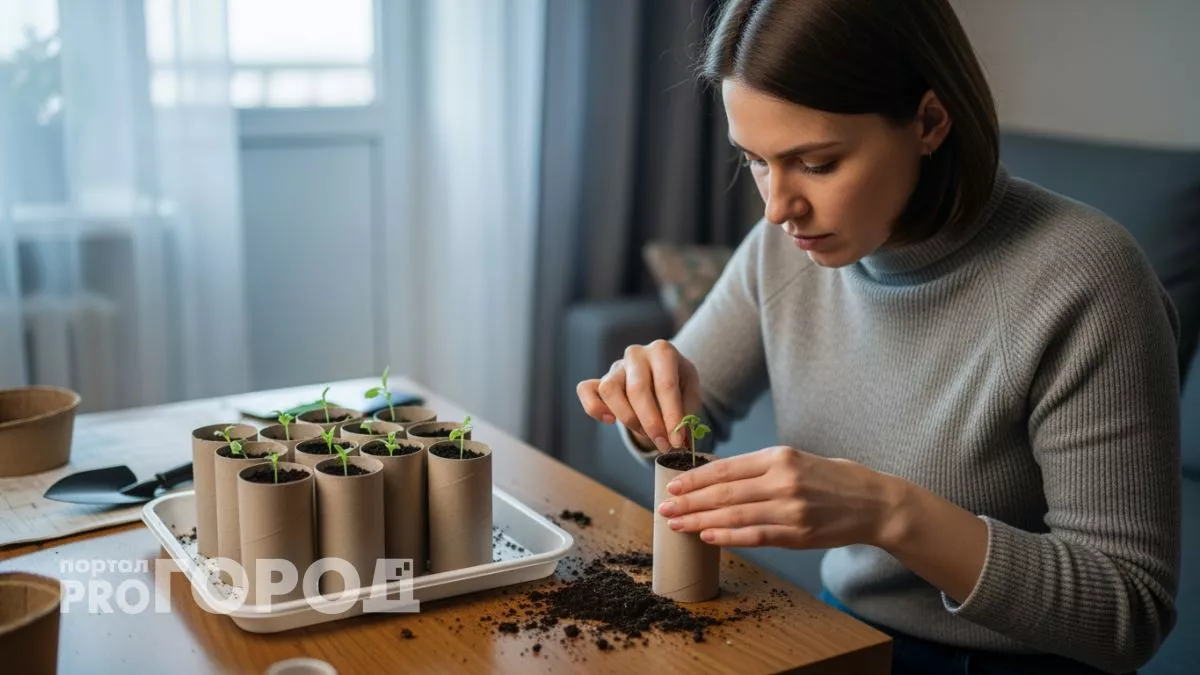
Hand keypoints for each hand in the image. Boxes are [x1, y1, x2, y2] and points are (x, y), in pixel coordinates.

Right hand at [576, 339, 700, 451]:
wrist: (663, 374)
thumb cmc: (677, 384)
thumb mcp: (691, 394)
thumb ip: (686, 414)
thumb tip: (678, 438)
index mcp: (663, 351)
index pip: (665, 386)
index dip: (671, 417)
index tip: (677, 441)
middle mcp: (636, 354)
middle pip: (637, 390)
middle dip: (651, 423)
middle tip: (663, 444)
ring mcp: (616, 366)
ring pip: (610, 391)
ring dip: (627, 418)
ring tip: (643, 431)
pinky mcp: (600, 379)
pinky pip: (586, 390)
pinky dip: (594, 407)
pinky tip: (610, 420)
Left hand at [656, 446, 906, 548]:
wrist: (875, 503)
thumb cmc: (834, 479)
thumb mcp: (798, 459)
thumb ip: (761, 468)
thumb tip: (719, 478)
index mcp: (780, 457)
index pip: (727, 467)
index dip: (695, 477)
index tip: (672, 483)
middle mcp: (783, 480)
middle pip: (724, 492)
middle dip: (689, 500)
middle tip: (664, 506)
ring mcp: (791, 509)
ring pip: (734, 515)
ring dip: (700, 520)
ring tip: (676, 523)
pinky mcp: (798, 534)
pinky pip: (755, 536)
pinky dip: (727, 536)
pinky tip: (706, 536)